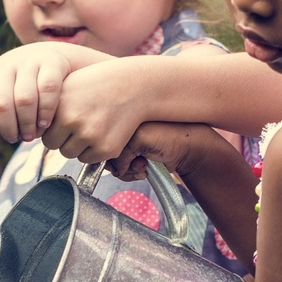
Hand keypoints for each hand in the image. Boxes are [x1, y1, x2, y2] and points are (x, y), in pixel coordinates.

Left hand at [0, 43, 108, 143]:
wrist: (58, 57)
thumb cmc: (29, 85)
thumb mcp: (9, 93)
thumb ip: (0, 112)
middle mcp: (6, 67)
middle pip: (1, 103)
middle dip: (8, 127)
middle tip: (17, 139)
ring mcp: (28, 62)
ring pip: (24, 99)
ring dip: (27, 123)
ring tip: (32, 135)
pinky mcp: (51, 62)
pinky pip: (47, 90)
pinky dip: (46, 111)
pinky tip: (46, 123)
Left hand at [35, 58, 163, 164]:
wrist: (133, 86)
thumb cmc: (97, 84)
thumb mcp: (67, 86)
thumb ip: (47, 106)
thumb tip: (30, 130)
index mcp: (58, 106)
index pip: (41, 133)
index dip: (52, 127)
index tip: (64, 118)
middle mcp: (72, 121)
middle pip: (54, 146)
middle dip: (63, 138)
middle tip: (79, 123)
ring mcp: (90, 136)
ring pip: (70, 154)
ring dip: (77, 145)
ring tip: (91, 125)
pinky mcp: (106, 148)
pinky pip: (88, 159)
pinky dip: (93, 150)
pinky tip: (103, 132)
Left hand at [102, 122, 217, 181]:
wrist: (189, 144)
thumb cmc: (163, 143)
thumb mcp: (134, 143)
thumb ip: (113, 146)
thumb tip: (92, 159)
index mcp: (118, 111)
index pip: (98, 137)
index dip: (110, 154)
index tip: (126, 158)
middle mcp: (120, 115)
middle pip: (100, 147)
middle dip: (116, 164)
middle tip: (135, 164)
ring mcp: (126, 124)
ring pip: (108, 156)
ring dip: (124, 169)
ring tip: (141, 164)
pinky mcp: (134, 137)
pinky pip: (120, 162)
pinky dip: (131, 169)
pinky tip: (146, 163)